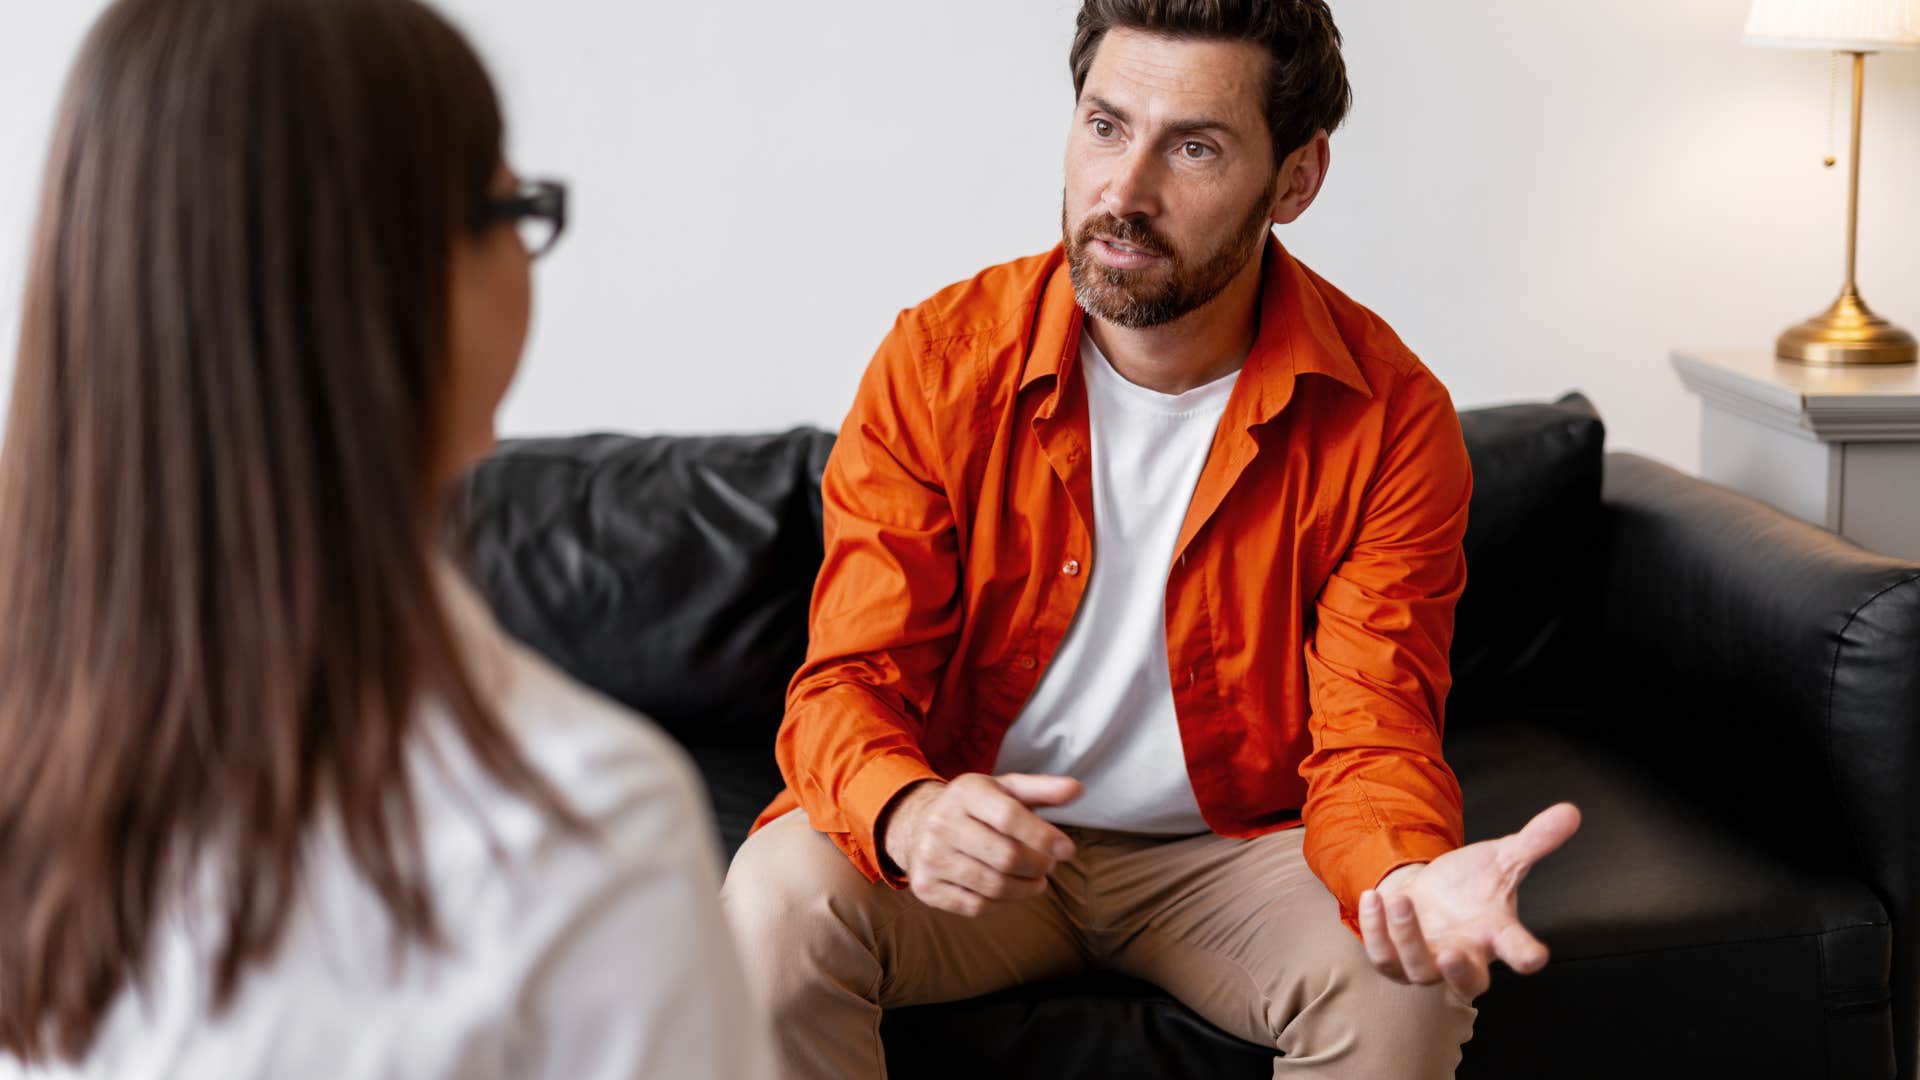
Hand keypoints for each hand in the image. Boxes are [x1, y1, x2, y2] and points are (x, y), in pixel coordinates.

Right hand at [880, 773, 1081, 916]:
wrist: (917, 824)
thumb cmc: (975, 807)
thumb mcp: (1005, 789)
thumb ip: (1042, 790)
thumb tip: (1077, 788)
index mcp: (966, 792)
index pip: (1010, 817)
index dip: (1044, 837)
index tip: (1068, 850)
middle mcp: (942, 823)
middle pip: (1005, 857)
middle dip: (1038, 866)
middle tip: (1049, 865)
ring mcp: (930, 857)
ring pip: (993, 885)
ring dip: (1025, 889)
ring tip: (1036, 881)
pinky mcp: (926, 886)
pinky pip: (975, 905)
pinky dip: (1001, 903)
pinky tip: (1009, 891)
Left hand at [1357, 802, 1581, 1002]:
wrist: (1427, 892)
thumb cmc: (1470, 885)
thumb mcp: (1501, 858)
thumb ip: (1535, 841)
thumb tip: (1570, 811)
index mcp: (1495, 935)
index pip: (1517, 950)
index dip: (1525, 955)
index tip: (1535, 956)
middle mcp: (1464, 956)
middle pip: (1469, 982)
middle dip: (1460, 972)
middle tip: (1454, 954)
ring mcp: (1428, 963)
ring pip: (1420, 970)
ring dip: (1408, 938)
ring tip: (1402, 901)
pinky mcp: (1395, 961)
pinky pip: (1383, 958)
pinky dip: (1376, 931)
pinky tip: (1374, 898)